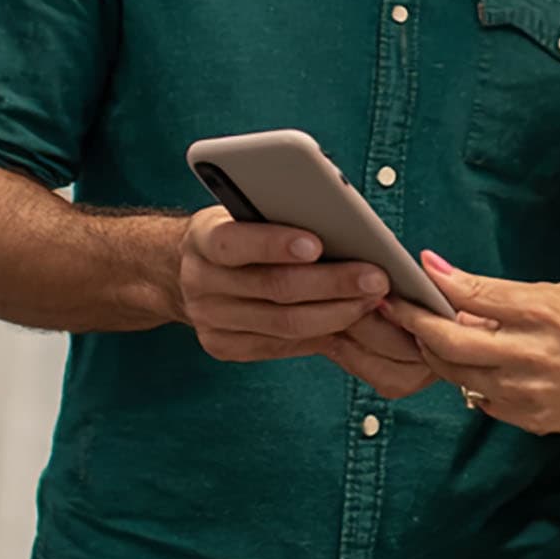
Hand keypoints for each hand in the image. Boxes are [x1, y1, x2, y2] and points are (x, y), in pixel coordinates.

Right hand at [176, 210, 429, 395]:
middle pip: (272, 288)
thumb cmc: (235, 231)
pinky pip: (281, 345)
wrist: (184, 272)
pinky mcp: (223, 347)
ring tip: (372, 300)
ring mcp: (209, 321)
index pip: (233, 243)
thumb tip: (343, 223)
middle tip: (375, 278)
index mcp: (201, 239)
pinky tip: (349, 320)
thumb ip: (279, 215)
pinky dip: (319, 333)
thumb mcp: (243, 210)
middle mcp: (200, 282)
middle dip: (331, 284)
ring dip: (336, 313)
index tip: (316, 243)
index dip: (274, 244)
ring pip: (284, 324)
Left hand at [385, 251, 559, 437]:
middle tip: (394, 308)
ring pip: (454, 374)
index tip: (412, 273)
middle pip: (447, 342)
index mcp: (538, 315)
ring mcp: (523, 393)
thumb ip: (500, 292)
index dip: (433, 284)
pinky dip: (466, 379)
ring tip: (425, 334)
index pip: (469, 295)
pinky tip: (468, 364)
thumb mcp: (557, 296)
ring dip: (433, 352)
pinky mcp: (524, 419)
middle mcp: (527, 355)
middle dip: (413, 323)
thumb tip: (447, 275)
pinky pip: (477, 398)